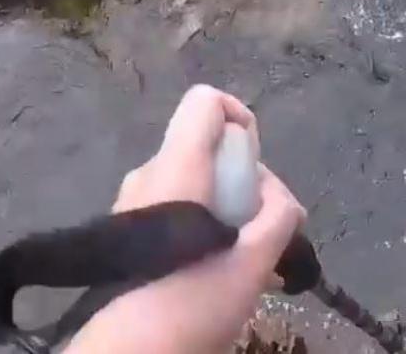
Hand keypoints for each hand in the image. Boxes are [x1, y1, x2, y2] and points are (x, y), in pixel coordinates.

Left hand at [65, 85, 305, 353]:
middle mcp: (148, 175)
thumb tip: (281, 198)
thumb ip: (279, 215)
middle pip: (208, 150)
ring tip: (243, 261)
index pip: (206, 102)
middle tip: (262, 233)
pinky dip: (201, 227)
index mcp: (178, 168)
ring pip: (193, 184)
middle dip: (244, 182)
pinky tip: (214, 271)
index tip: (257, 171)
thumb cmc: (190, 302)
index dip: (240, 118)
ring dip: (226, 210)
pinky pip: (173, 209)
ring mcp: (130, 205)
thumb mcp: (253, 261)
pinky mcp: (124, 236)